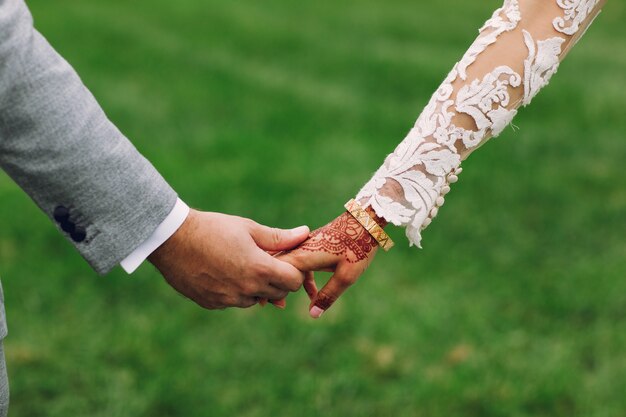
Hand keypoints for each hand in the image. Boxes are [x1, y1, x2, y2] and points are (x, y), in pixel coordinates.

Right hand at [148, 209, 309, 309]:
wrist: (172, 240)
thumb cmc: (213, 229)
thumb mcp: (248, 228)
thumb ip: (279, 237)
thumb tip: (304, 233)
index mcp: (259, 269)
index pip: (293, 282)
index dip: (293, 271)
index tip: (285, 261)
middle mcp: (246, 289)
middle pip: (278, 294)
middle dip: (277, 280)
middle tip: (266, 262)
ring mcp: (228, 299)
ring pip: (255, 299)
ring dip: (256, 287)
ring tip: (242, 265)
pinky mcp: (212, 304)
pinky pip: (234, 302)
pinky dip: (235, 291)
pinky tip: (223, 273)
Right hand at [278, 208, 382, 317]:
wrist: (365, 220)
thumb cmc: (357, 246)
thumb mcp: (346, 276)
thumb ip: (328, 295)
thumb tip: (313, 314)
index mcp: (303, 256)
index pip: (277, 273)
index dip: (272, 289)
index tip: (271, 305)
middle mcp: (299, 249)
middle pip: (277, 268)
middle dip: (274, 286)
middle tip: (274, 305)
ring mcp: (304, 246)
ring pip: (286, 265)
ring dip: (286, 282)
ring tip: (284, 302)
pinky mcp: (311, 245)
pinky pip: (297, 261)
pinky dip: (299, 276)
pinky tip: (311, 293)